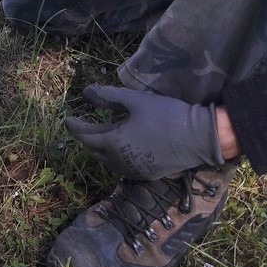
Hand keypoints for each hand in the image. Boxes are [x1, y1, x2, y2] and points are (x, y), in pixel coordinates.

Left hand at [64, 84, 224, 179]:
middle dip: (85, 138)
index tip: (67, 118)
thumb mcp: (135, 100)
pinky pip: (122, 167)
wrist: (198, 138)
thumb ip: (108, 96)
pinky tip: (119, 147)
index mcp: (114, 143)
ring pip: (107, 161)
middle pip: (93, 150)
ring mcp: (133, 171)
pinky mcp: (146, 174)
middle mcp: (120, 162)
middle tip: (82, 126)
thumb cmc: (166, 115)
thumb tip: (86, 92)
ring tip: (99, 134)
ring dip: (99, 149)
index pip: (85, 136)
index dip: (74, 126)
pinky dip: (114, 156)